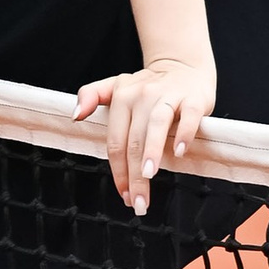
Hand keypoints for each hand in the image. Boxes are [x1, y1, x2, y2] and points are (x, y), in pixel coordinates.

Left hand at [76, 53, 214, 215]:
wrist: (183, 66)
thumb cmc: (148, 87)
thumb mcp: (116, 86)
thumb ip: (92, 96)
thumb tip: (75, 115)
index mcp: (122, 97)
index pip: (115, 141)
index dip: (118, 170)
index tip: (124, 195)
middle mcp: (142, 96)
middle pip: (133, 141)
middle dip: (135, 175)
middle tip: (138, 202)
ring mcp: (168, 96)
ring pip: (155, 126)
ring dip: (151, 152)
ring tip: (148, 176)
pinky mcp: (193, 98)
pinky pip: (188, 116)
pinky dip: (183, 133)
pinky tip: (179, 152)